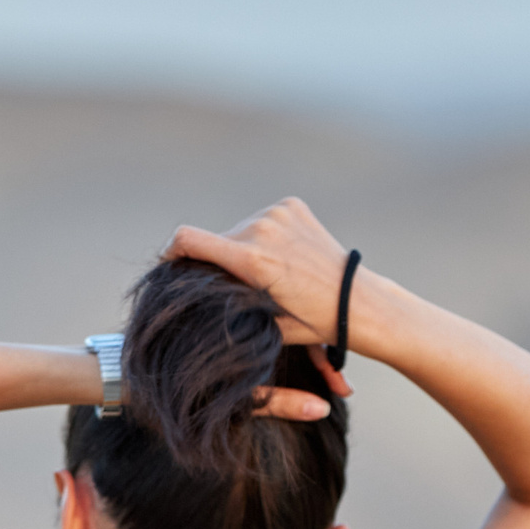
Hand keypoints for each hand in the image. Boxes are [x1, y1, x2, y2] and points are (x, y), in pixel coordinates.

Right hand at [161, 198, 356, 399]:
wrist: (360, 301)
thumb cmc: (314, 323)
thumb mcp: (264, 323)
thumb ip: (226, 302)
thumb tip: (194, 297)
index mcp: (253, 260)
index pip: (187, 240)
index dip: (170, 253)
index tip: (169, 266)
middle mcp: (262, 229)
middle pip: (216, 240)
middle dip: (218, 262)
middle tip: (239, 287)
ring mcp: (277, 212)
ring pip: (238, 231)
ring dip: (242, 249)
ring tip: (269, 276)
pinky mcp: (290, 205)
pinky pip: (260, 220)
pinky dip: (263, 237)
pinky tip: (284, 258)